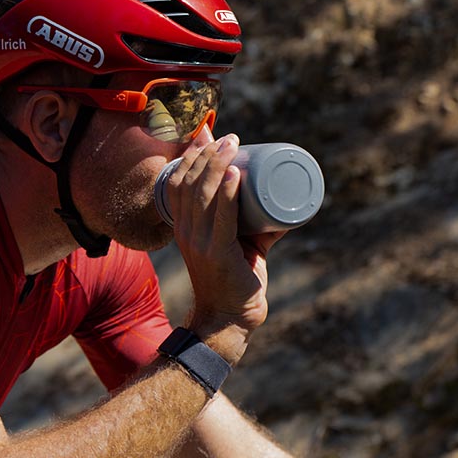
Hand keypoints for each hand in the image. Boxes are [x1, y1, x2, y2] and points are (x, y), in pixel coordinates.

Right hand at [166, 133, 284, 362]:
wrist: (227, 322)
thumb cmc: (233, 282)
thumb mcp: (239, 247)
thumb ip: (256, 228)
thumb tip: (282, 209)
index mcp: (183, 227)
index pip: (175, 182)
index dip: (189, 156)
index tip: (208, 136)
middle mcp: (186, 232)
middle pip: (189, 182)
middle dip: (208, 153)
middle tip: (231, 138)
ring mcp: (200, 242)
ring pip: (203, 194)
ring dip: (218, 164)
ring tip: (233, 144)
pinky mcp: (219, 254)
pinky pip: (222, 220)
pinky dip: (228, 195)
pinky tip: (235, 176)